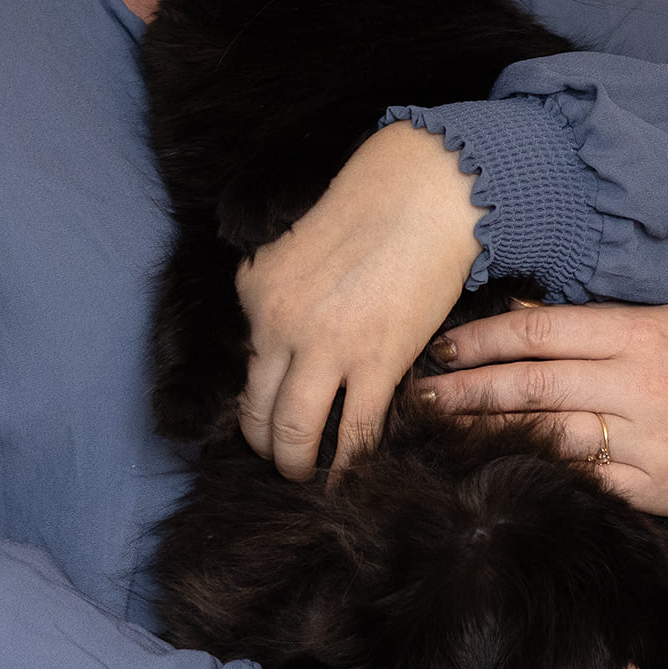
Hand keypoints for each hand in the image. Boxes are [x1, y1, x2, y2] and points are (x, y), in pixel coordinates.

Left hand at [236, 123, 481, 478]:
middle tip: (279, 461)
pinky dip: (347, 465)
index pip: (241, 366)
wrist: (425, 191)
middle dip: (264, 448)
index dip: (253, 402)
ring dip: (295, 465)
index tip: (265, 420)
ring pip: (293, 432)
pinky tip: (349, 476)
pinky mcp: (375, 363)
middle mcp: (277, 323)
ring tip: (305, 477)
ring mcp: (325, 347)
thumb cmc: (371, 209)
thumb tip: (283, 349)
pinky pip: (352, 434)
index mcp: (254, 291)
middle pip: (255, 411)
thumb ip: (280, 296)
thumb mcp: (296, 247)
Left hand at [420, 302, 667, 516]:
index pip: (542, 332)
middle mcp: (640, 386)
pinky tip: (497, 469)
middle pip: (533, 384)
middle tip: (419, 397)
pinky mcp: (652, 488)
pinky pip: (581, 480)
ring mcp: (646, 442)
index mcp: (641, 335)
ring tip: (442, 433)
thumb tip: (524, 317)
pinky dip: (536, 472)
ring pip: (549, 434)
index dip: (483, 340)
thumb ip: (601, 323)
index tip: (442, 348)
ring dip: (488, 433)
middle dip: (467, 390)